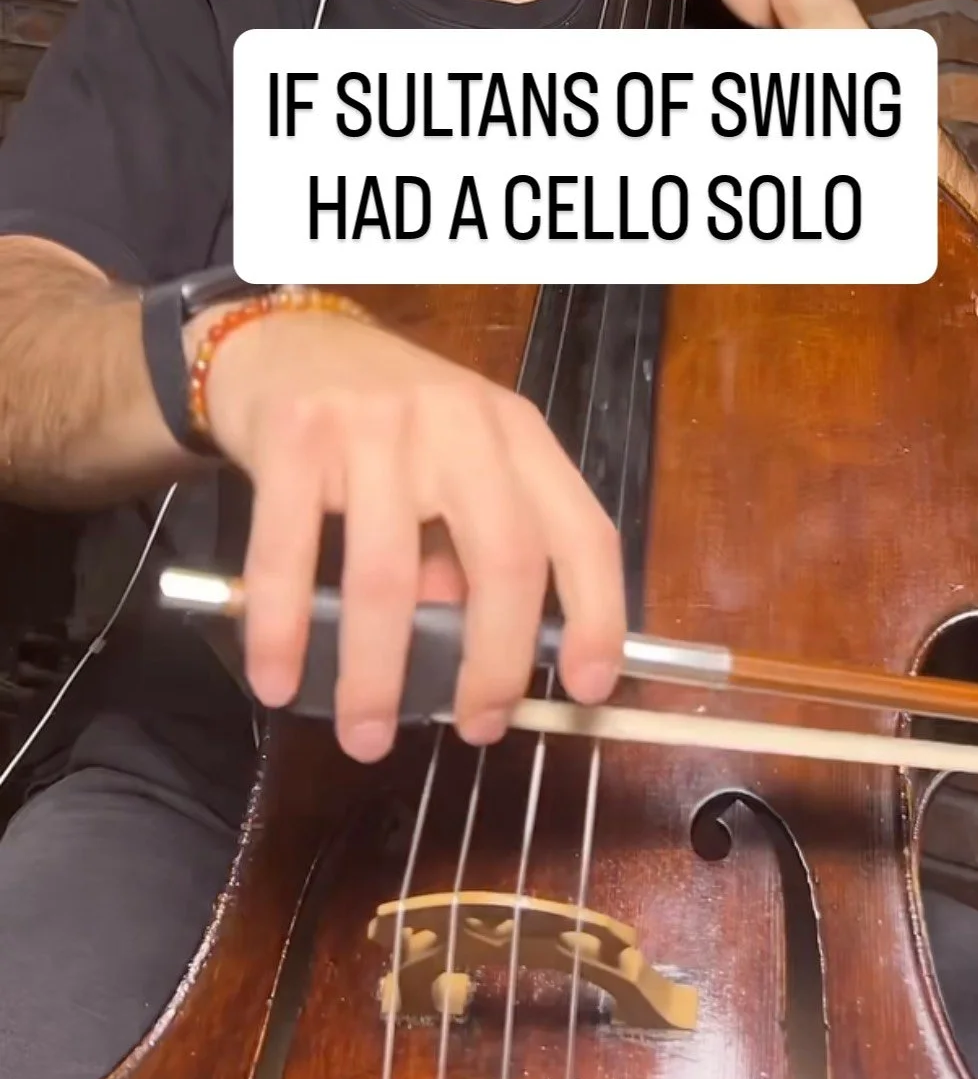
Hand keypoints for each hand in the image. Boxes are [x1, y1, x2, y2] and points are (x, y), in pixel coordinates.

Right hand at [190, 309, 626, 762]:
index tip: (587, 687)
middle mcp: (460, 422)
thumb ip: (469, 548)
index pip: (581, 529)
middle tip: (476, 729)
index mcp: (516, 434)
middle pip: (504, 558)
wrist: (281, 341)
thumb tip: (471, 656)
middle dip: (494, 662)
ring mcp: (377, 425)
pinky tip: (278, 683)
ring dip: (377, 675)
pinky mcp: (296, 436)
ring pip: (389, 574)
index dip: (598, 614)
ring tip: (366, 737)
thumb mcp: (451, 466)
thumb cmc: (383, 421)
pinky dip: (282, 632)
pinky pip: (289, 555)